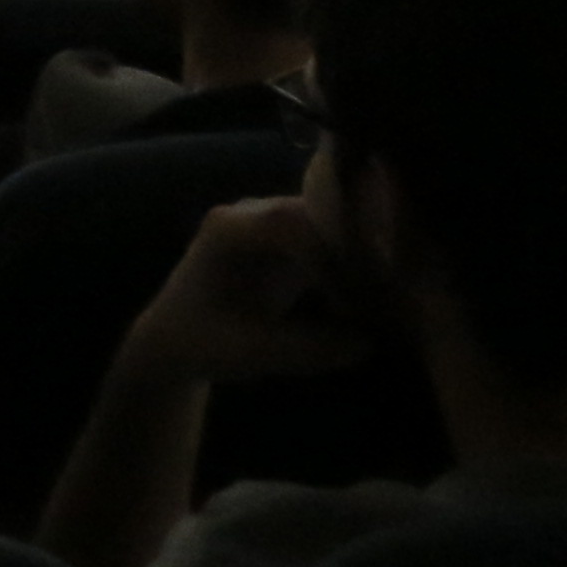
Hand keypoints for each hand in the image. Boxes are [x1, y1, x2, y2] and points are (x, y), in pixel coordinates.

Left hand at [123, 196, 375, 385]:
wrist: (178, 337)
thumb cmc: (203, 343)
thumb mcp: (248, 353)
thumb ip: (303, 349)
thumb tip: (367, 343)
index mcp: (228, 229)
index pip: (288, 227)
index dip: (327, 260)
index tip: (354, 304)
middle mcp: (252, 212)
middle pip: (316, 215)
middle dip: (354, 251)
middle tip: (388, 296)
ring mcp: (274, 220)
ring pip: (332, 222)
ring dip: (361, 255)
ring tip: (389, 298)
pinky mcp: (294, 237)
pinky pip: (335, 238)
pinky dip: (357, 263)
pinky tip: (379, 296)